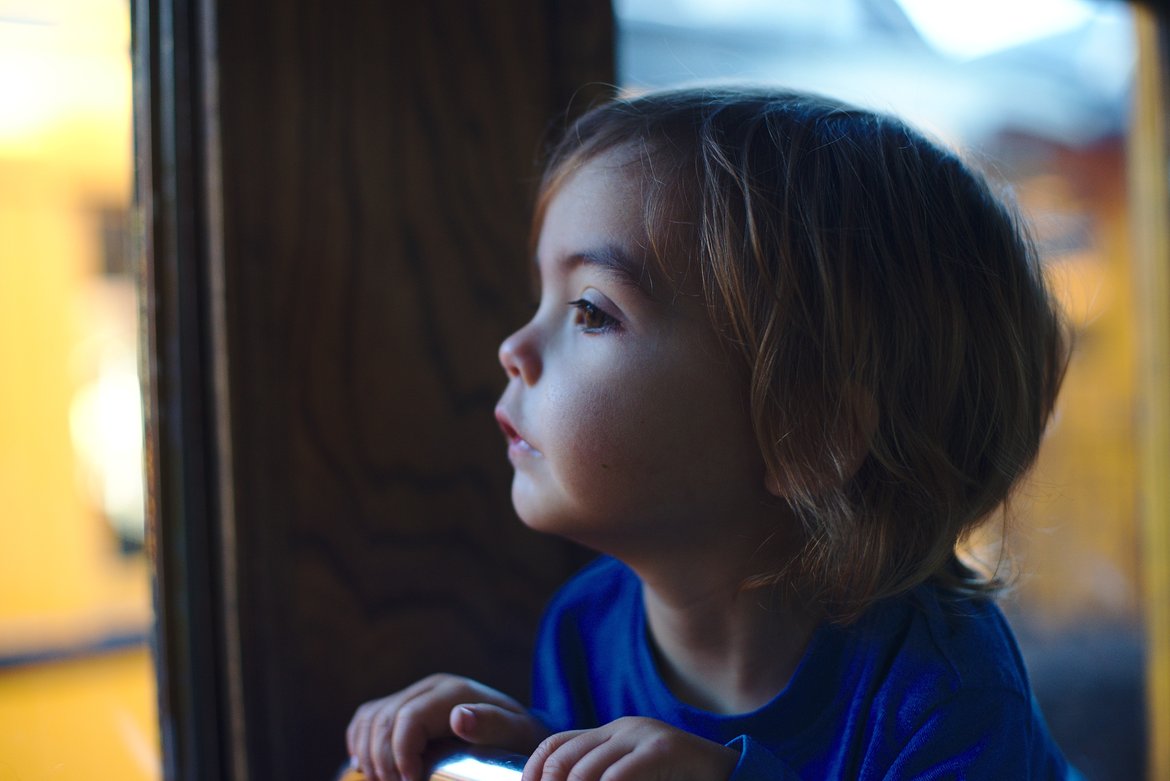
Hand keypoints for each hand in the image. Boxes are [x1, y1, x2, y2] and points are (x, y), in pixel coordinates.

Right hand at [346, 673, 549, 780]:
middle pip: (384, 720)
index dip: (399, 753)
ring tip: (383, 780)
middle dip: (382, 760)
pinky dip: (360, 741)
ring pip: (370, 718)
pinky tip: (368, 765)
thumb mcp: (515, 732)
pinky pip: (367, 717)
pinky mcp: (404, 705)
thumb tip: (459, 717)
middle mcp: (429, 688)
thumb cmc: (517, 736)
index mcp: (452, 691)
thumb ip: (491, 723)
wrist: (516, 730)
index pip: (408, 718)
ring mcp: (414, 694)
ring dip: (368, 753)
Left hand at [523, 717, 738, 780]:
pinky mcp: (663, 748)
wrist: (733, 775)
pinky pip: (617, 777)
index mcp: (611, 734)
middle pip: (563, 759)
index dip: (532, 773)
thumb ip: (603, 779)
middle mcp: (623, 728)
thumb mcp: (631, 779)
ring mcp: (643, 734)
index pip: (554, 745)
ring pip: (586, 772)